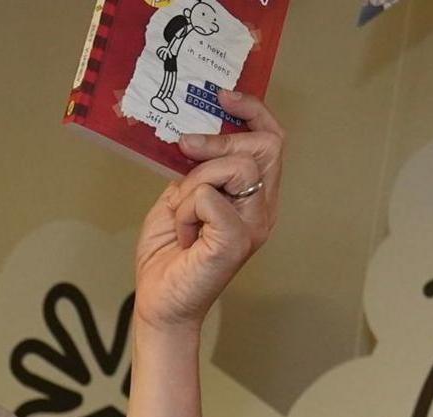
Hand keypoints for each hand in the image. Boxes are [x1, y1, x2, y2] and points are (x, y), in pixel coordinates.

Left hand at [131, 92, 284, 332]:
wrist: (160, 303)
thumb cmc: (169, 257)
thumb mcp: (178, 199)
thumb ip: (195, 170)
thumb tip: (195, 137)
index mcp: (253, 199)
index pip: (272, 141)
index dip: (253, 112)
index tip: (223, 97)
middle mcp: (262, 211)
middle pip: (265, 146)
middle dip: (221, 141)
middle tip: (187, 154)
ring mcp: (253, 226)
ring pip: (237, 166)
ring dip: (196, 183)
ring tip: (183, 216)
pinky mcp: (236, 241)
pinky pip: (210, 197)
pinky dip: (187, 209)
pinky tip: (185, 233)